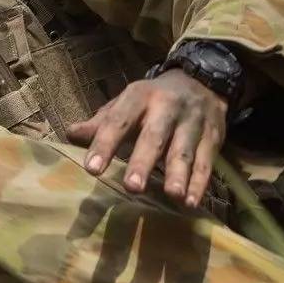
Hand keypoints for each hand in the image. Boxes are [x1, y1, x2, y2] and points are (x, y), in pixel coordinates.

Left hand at [67, 69, 226, 207]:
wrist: (202, 81)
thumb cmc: (153, 101)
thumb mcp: (126, 103)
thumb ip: (101, 122)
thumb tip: (70, 134)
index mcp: (139, 96)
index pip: (119, 120)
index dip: (105, 143)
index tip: (92, 169)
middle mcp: (167, 106)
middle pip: (155, 135)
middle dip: (144, 161)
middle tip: (132, 187)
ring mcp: (193, 121)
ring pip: (184, 149)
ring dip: (179, 174)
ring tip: (172, 196)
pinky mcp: (213, 136)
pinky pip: (206, 161)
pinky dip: (200, 182)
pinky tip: (191, 202)